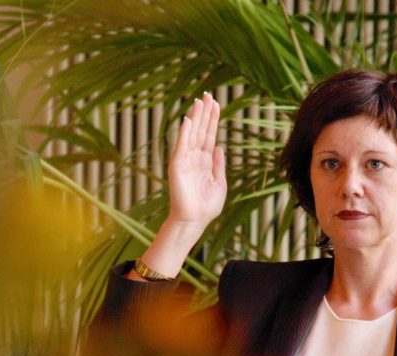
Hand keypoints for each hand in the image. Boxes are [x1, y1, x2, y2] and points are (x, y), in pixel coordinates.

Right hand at [165, 92, 226, 241]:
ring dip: (195, 118)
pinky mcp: (177, 166)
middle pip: (201, 130)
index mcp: (205, 161)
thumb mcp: (219, 182)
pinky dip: (184, 133)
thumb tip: (219, 147)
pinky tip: (188, 120)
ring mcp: (185, 161)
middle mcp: (194, 158)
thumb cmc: (206, 206)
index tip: (216, 103)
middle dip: (204, 113)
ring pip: (192, 135)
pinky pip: (181, 146)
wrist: (194, 221)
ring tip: (199, 101)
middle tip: (208, 94)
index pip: (209, 135)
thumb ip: (218, 164)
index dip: (213, 119)